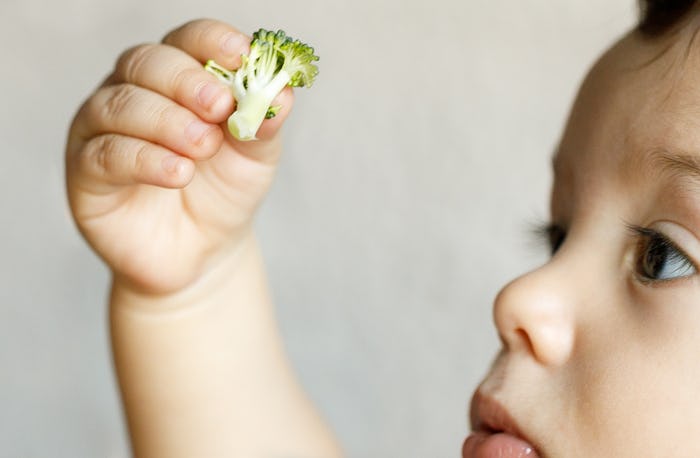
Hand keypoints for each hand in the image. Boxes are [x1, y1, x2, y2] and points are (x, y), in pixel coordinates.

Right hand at [66, 19, 293, 294]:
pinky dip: (145, 158)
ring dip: (167, 121)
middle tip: (219, 106)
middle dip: (187, 81)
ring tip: (204, 146)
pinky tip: (178, 172)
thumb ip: (264, 124)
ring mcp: (104, 128)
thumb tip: (283, 92)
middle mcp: (135, 92)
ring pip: (121, 104)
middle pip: (148, 62)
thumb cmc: (224, 192)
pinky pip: (106, 153)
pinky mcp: (86, 170)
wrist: (203, 252)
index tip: (242, 56)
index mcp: (179, 78)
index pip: (188, 40)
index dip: (212, 42)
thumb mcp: (255, 158)